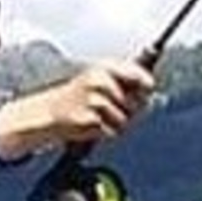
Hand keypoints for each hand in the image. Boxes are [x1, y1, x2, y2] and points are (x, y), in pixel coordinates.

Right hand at [0, 55, 156, 161]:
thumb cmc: (80, 96)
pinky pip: (112, 132)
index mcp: (105, 68)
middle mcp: (100, 81)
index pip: (140, 76)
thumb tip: (150, 92)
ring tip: (101, 117)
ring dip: (117, 123)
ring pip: (125, 120)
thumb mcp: (101, 78)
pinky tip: (94, 124)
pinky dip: (106, 132)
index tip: (147, 90)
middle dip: (131, 110)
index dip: (147, 86)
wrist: (51, 112)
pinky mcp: (90, 120)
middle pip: (137, 102)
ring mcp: (95, 101)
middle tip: (116, 108)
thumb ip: (126, 80)